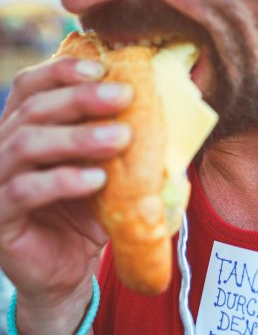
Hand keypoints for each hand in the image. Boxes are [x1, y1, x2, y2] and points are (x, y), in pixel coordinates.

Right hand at [0, 57, 132, 334]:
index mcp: (27, 129)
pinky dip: (63, 181)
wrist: (69, 265)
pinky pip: (24, 191)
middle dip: (81, 98)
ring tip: (120, 137)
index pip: (31, 87)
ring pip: (27, 144)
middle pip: (34, 109)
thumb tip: (164, 110)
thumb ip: (119, 141)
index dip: (61, 71)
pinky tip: (97, 180)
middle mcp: (5, 148)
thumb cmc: (89, 211)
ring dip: (77, 137)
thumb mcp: (106, 169)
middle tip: (124, 96)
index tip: (101, 68)